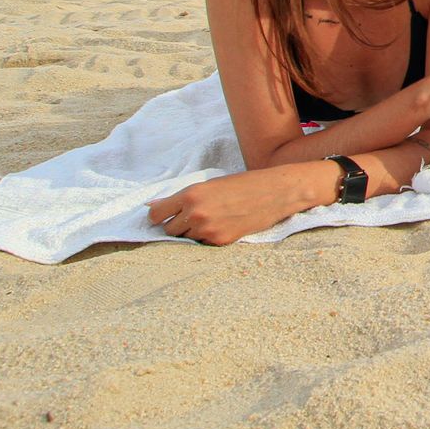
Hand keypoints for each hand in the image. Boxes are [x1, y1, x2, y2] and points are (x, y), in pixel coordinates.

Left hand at [146, 164, 326, 244]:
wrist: (276, 192)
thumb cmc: (244, 184)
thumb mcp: (210, 184)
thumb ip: (182, 197)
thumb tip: (153, 206)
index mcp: (191, 195)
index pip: (155, 214)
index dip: (158, 216)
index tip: (163, 216)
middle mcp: (196, 214)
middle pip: (169, 230)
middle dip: (177, 225)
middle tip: (193, 217)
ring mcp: (208, 230)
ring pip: (186, 239)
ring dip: (193, 232)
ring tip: (212, 220)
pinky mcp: (221, 241)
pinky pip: (203, 244)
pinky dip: (209, 237)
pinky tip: (224, 225)